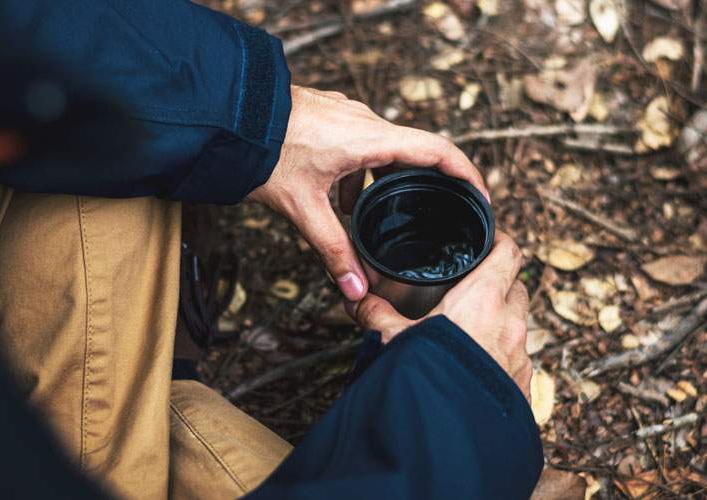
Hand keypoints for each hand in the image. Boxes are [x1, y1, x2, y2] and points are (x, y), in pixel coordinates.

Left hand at [248, 86, 488, 301]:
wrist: (225, 112)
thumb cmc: (263, 152)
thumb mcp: (303, 209)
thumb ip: (333, 251)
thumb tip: (356, 291)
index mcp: (370, 138)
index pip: (438, 151)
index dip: (467, 174)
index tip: (482, 198)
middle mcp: (365, 120)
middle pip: (415, 151)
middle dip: (427, 184)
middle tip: (437, 213)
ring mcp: (347, 113)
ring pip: (384, 148)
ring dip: (385, 180)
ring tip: (374, 214)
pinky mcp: (330, 113)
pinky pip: (361, 141)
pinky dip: (361, 171)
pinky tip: (340, 197)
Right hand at [353, 232, 532, 398]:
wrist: (447, 434)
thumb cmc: (424, 377)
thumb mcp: (392, 339)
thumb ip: (376, 315)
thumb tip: (357, 300)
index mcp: (483, 299)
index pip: (509, 253)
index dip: (501, 242)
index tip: (488, 240)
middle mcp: (510, 324)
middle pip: (516, 287)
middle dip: (500, 283)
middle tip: (474, 287)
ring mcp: (520, 357)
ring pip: (519, 326)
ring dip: (501, 322)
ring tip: (473, 330)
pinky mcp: (522, 387)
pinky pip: (518, 360)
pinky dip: (502, 356)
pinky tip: (477, 367)